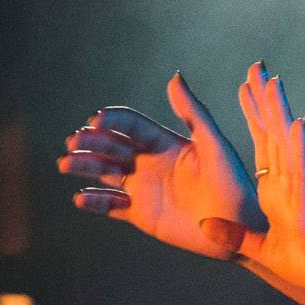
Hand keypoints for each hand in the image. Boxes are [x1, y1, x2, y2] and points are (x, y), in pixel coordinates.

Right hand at [60, 71, 266, 259]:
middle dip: (92, 143)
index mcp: (166, 143)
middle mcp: (150, 163)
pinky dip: (94, 202)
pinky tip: (79, 198)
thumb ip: (193, 113)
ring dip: (84, 167)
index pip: (132, 126)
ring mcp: (143, 189)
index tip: (96, 120)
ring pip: (105, 173)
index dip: (113, 121)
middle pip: (112, 147)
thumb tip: (174, 76)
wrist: (239, 227)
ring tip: (65, 164)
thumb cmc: (233, 184)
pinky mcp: (141, 215)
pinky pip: (111, 206)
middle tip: (74, 141)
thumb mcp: (214, 145)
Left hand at [235, 62, 304, 295]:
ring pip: (287, 147)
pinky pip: (303, 175)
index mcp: (276, 191)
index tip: (244, 86)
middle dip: (264, 102)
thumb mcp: (263, 251)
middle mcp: (289, 185)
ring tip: (275, 84)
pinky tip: (296, 126)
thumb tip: (205, 224)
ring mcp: (300, 194)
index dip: (253, 116)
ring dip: (280, 115)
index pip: (262, 145)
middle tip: (257, 67)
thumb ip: (237, 236)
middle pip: (273, 136)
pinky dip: (299, 150)